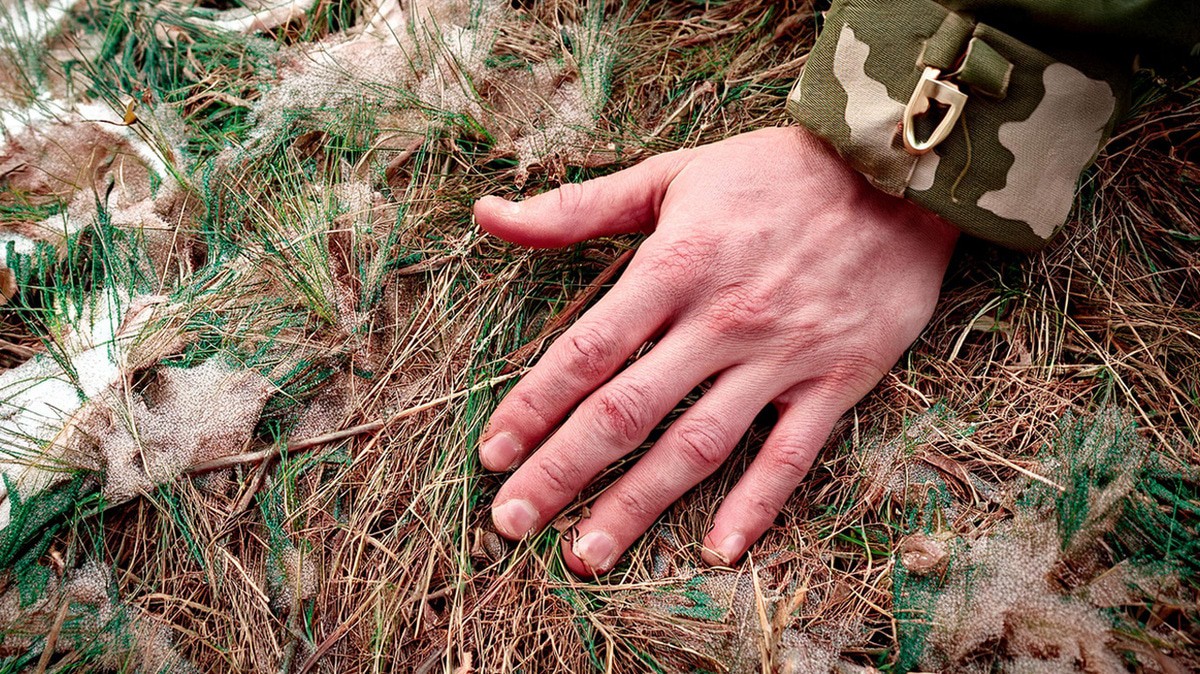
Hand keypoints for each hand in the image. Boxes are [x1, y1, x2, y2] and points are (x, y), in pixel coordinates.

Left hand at [474, 127, 957, 574]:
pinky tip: (716, 551)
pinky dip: (755, 506)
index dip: (533, 405)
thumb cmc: (772, 173)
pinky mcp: (836, 380)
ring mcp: (780, 357)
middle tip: (511, 522)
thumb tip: (488, 215)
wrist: (896, 171)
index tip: (492, 453)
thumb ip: (576, 207)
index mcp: (674, 267)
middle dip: (562, 471)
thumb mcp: (670, 174)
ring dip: (637, 505)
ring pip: (698, 446)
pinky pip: (790, 455)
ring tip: (585, 556)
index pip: (586, 351)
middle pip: (627, 411)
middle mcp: (721, 321)